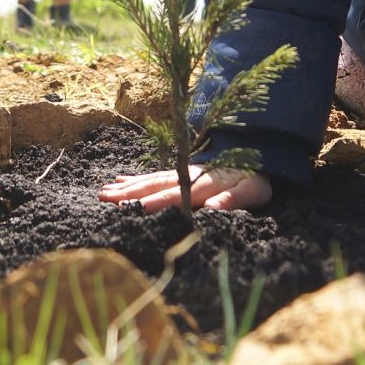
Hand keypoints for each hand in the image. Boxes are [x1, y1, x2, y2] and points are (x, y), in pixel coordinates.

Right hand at [97, 166, 271, 212]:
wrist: (260, 154)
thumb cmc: (256, 180)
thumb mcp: (253, 192)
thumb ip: (233, 200)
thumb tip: (212, 209)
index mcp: (205, 183)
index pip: (176, 195)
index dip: (155, 202)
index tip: (133, 209)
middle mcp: (188, 174)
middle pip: (156, 185)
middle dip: (130, 193)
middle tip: (103, 199)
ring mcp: (182, 170)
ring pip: (151, 178)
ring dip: (127, 185)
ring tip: (103, 192)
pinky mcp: (181, 168)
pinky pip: (156, 173)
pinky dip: (137, 177)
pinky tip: (120, 179)